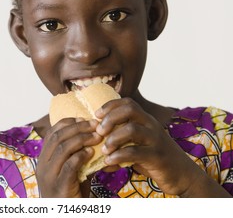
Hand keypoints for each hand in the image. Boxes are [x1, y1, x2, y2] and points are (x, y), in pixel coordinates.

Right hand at [36, 118, 101, 196]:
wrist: (64, 215)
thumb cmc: (70, 193)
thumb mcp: (71, 171)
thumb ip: (76, 155)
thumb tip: (92, 136)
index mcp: (43, 158)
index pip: (52, 132)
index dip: (68, 122)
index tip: (84, 119)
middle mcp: (42, 165)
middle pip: (58, 136)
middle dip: (78, 127)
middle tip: (95, 125)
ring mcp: (49, 176)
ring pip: (63, 148)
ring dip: (82, 139)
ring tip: (97, 137)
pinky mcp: (59, 186)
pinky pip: (70, 165)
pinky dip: (81, 156)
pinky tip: (92, 153)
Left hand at [95, 98, 214, 195]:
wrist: (182, 175)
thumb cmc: (154, 158)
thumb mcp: (138, 144)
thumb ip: (121, 141)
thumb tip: (97, 144)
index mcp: (146, 120)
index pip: (128, 102)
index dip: (110, 105)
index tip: (96, 115)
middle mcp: (151, 125)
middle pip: (129, 110)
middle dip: (110, 118)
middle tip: (99, 131)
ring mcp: (155, 140)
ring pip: (131, 129)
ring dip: (113, 138)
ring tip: (104, 149)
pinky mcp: (157, 156)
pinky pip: (134, 152)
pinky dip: (118, 156)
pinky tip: (109, 161)